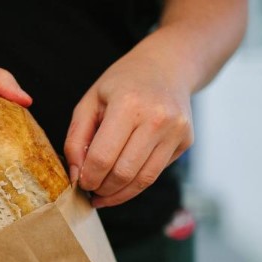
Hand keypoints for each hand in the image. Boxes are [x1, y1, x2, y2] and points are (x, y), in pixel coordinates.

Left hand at [64, 47, 193, 207]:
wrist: (166, 67)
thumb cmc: (122, 84)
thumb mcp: (89, 102)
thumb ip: (76, 139)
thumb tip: (76, 176)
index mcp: (128, 104)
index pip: (102, 157)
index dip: (88, 177)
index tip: (81, 182)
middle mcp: (157, 118)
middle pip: (123, 173)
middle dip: (103, 189)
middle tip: (91, 191)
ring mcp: (176, 131)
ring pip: (143, 180)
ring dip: (119, 194)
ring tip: (104, 194)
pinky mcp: (186, 141)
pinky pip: (155, 174)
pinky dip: (136, 185)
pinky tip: (122, 184)